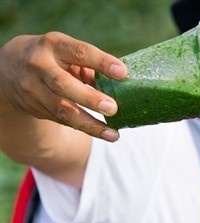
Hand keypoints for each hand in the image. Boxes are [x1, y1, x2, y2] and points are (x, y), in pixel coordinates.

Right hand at [0, 32, 127, 140]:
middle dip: (90, 98)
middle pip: (63, 84)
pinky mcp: (35, 108)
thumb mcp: (65, 53)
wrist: (10, 69)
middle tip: (113, 108)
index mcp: (53, 45)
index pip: (80, 52)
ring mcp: (34, 88)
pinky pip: (62, 120)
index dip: (101, 62)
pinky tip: (102, 133)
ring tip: (112, 134)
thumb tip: (119, 83)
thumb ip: (88, 67)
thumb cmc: (51, 59)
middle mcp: (39, 65)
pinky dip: (84, 128)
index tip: (123, 73)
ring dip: (90, 124)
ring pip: (62, 110)